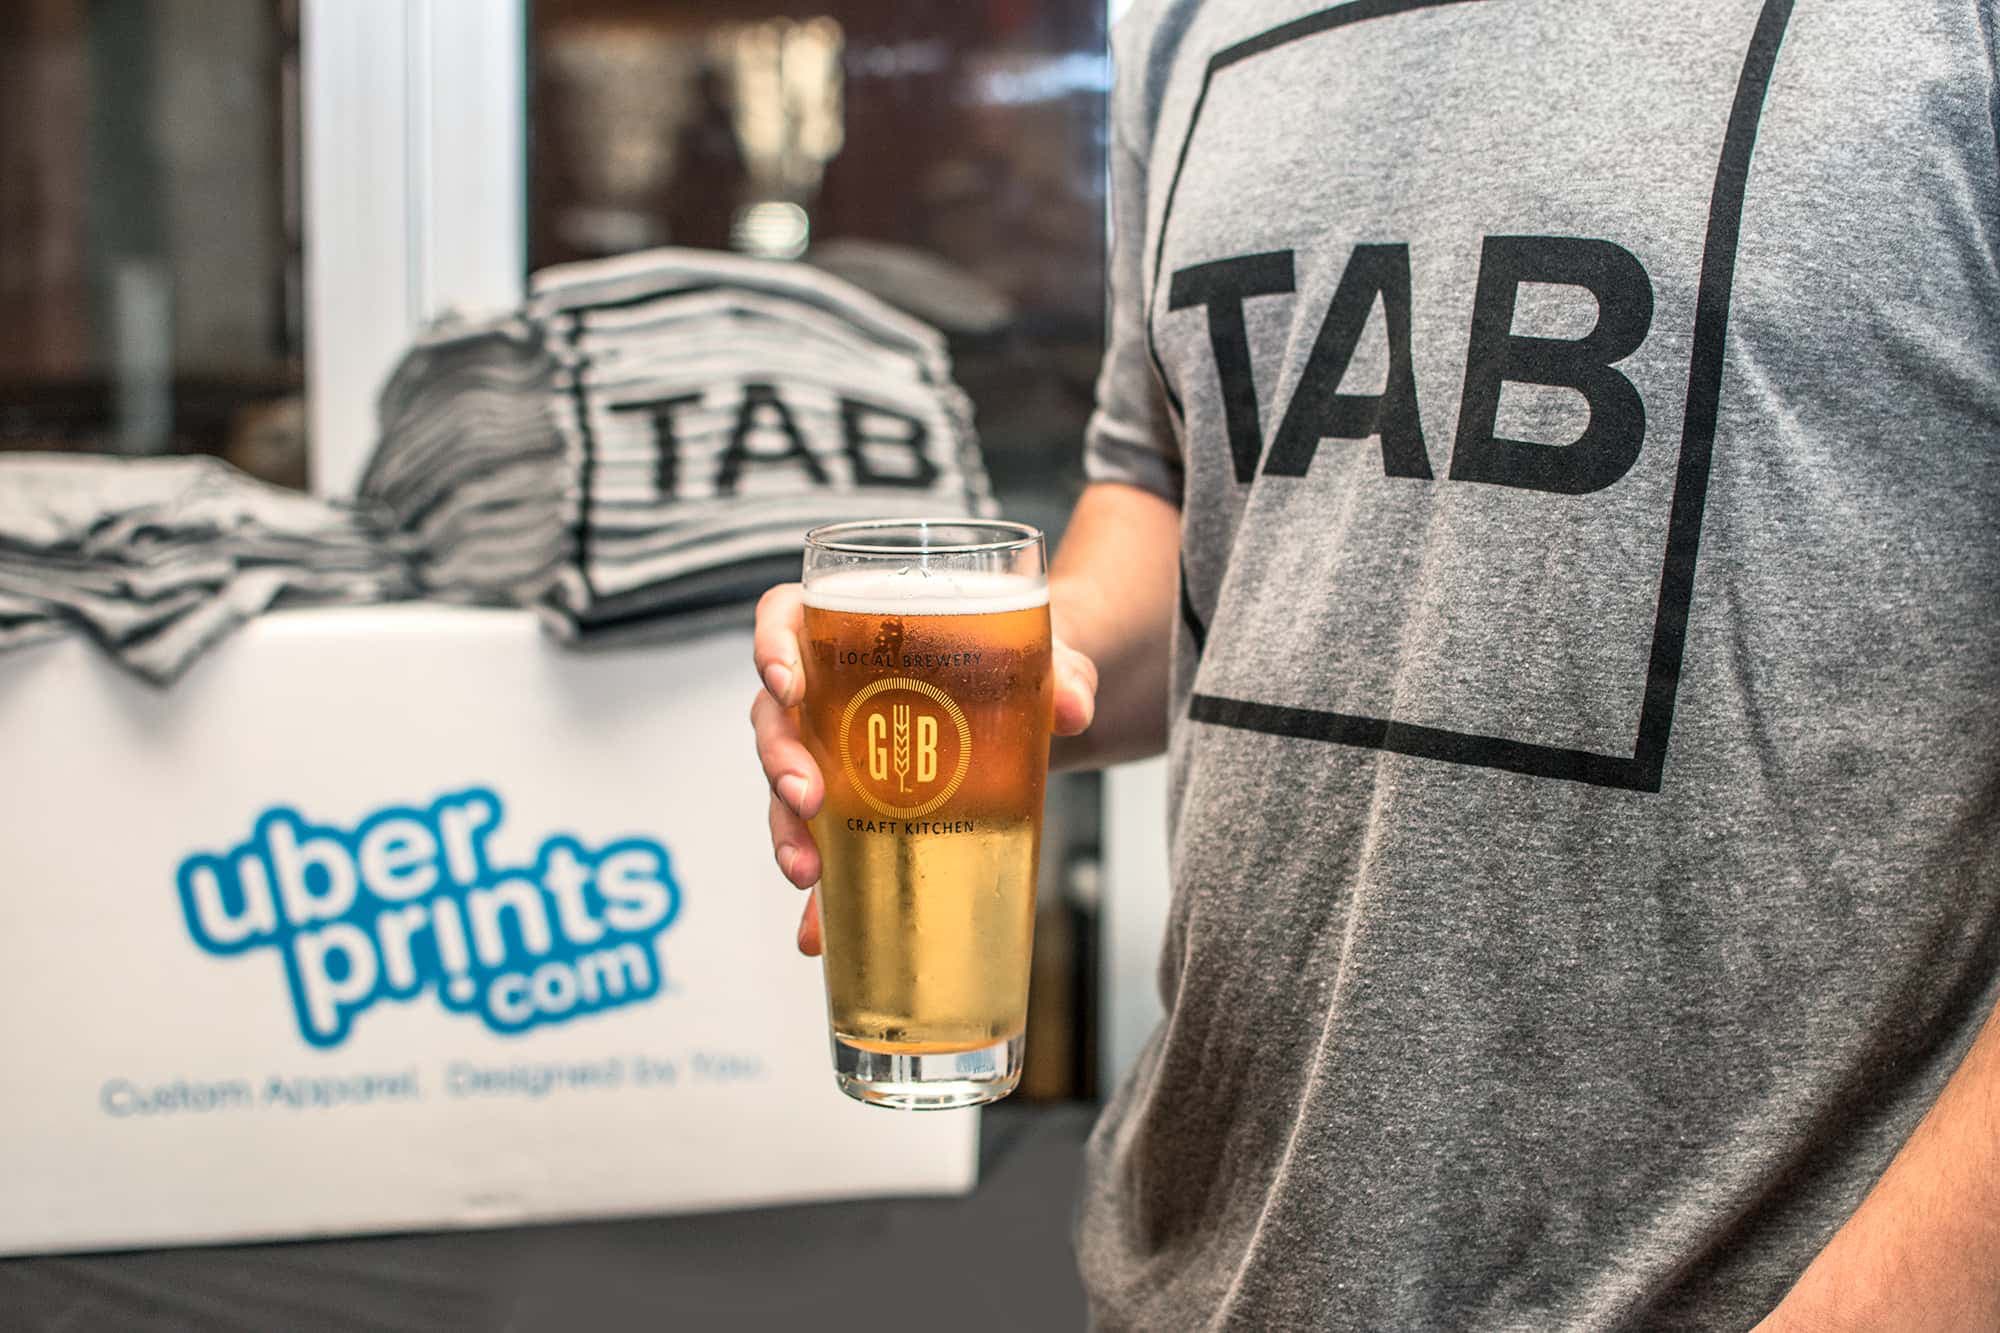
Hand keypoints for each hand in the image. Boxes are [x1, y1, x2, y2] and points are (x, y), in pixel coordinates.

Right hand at [750, 581, 1098, 954]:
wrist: (1031, 705)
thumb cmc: (1013, 658)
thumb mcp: (1043, 654)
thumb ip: (1063, 670)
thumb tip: (1074, 708)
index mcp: (854, 629)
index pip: (784, 617)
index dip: (770, 645)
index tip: (788, 682)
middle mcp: (828, 689)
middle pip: (774, 714)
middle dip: (779, 759)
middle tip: (808, 796)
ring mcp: (834, 751)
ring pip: (784, 785)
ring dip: (786, 828)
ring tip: (809, 873)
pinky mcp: (854, 807)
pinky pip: (825, 848)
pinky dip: (818, 897)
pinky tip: (818, 933)